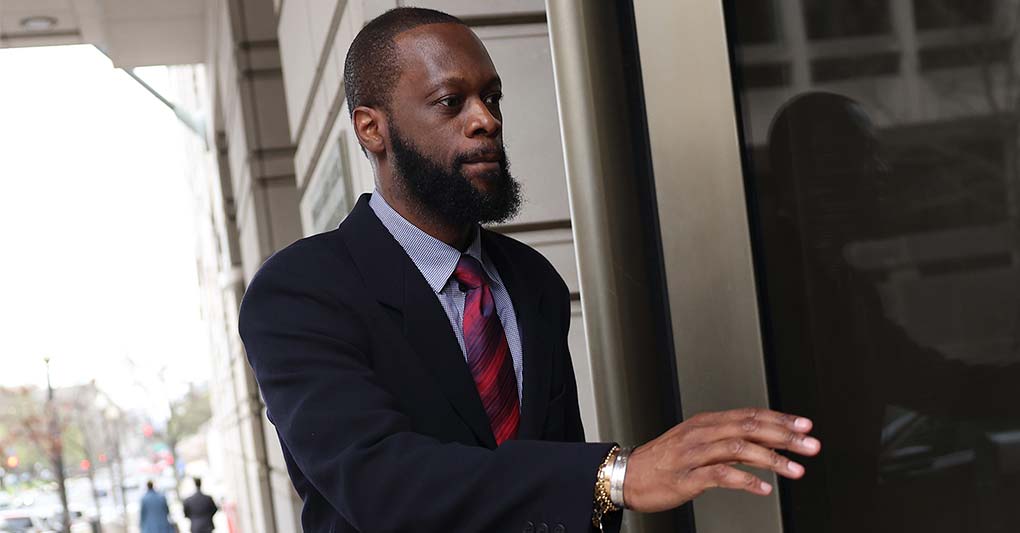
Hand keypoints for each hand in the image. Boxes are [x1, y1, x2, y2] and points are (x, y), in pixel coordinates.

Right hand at [623, 408, 820, 512]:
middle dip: (785, 436)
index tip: (805, 426)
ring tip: (795, 470)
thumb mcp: (696, 443)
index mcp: (706, 422)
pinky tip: (763, 489)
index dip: (780, 419)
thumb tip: (765, 443)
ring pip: (739, 448)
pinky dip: (745, 480)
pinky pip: (721, 475)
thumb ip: (728, 441)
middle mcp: (701, 433)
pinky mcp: (687, 477)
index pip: (750, 414)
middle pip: (750, 427)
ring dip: (772, 459)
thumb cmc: (662, 462)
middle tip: (810, 445)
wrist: (626, 475)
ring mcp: (693, 454)